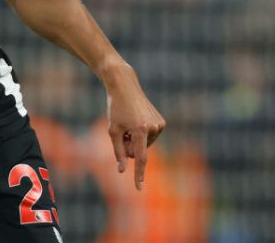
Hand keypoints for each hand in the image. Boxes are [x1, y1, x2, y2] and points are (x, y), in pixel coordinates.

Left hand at [104, 63, 165, 190]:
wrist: (125, 87)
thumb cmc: (116, 109)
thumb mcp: (113, 130)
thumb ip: (118, 152)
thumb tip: (122, 170)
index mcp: (140, 130)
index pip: (140, 158)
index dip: (138, 175)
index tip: (139, 188)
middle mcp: (153, 128)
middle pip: (139, 152)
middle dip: (129, 147)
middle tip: (122, 130)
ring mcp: (159, 125)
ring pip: (144, 146)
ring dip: (135, 140)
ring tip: (129, 123)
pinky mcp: (161, 122)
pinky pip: (149, 138)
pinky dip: (141, 134)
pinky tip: (137, 121)